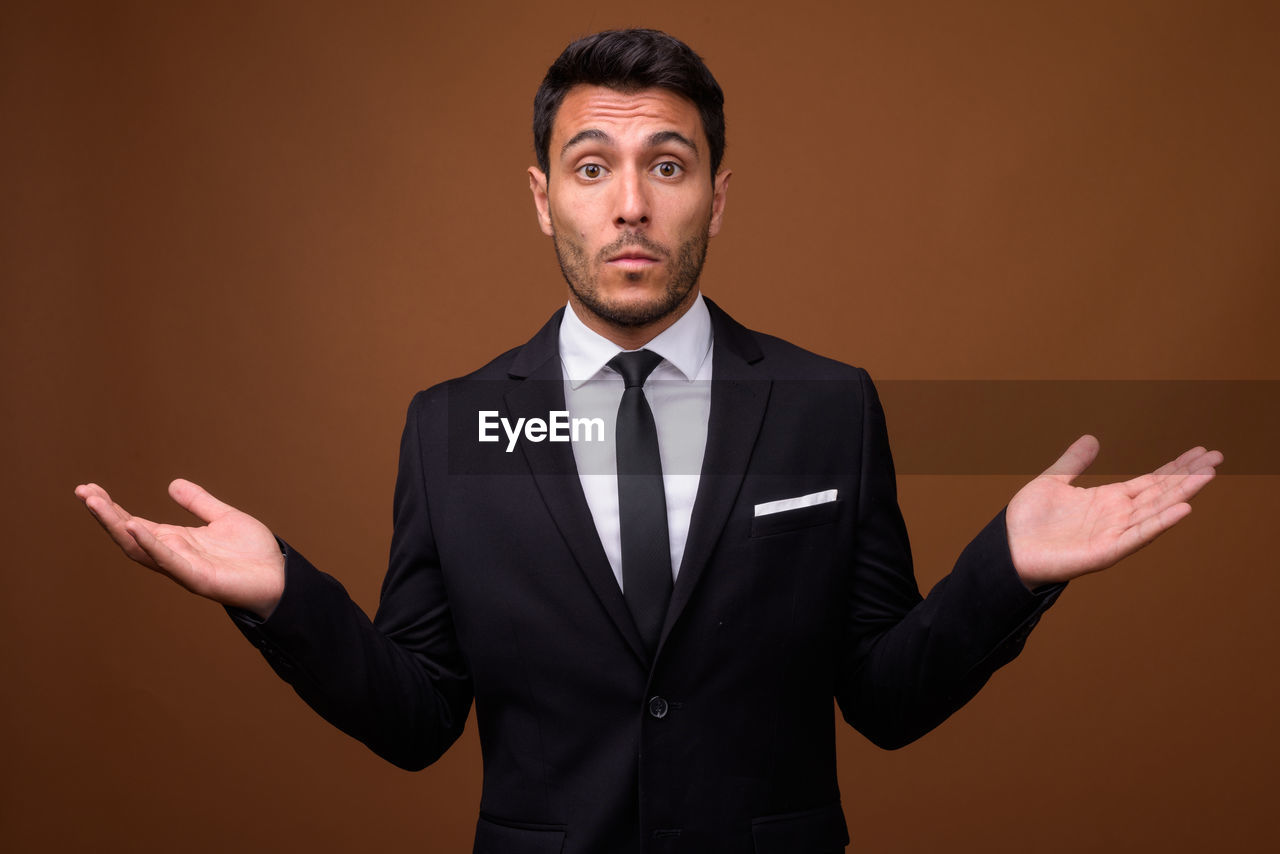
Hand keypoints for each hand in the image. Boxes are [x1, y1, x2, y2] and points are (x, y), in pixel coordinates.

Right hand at [75, 479, 285, 618]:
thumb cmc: (253, 554)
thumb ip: (199, 503)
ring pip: (139, 547)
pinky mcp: (196, 577)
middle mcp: (173, 554)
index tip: (89, 489)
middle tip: (82, 492)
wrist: (280, 577)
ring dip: (116, 525)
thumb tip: (172, 484)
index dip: (112, 507)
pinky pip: (168, 560)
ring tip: (95, 502)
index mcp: (177, 541)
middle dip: (105, 514)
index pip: (135, 523)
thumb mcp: (223, 517)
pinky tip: (134, 526)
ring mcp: (182, 567)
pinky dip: (150, 544)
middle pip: (129, 534)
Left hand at [1007, 436, 1221, 587]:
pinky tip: (1183, 509)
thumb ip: (1074, 462)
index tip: (1200, 452)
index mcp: (1108, 500)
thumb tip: (1092, 438)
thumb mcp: (1052, 481)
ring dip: (1183, 494)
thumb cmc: (1028, 521)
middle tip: (1217, 457)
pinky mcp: (1106, 551)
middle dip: (1188, 475)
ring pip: (1156, 510)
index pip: (1151, 481)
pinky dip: (1161, 523)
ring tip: (1208, 475)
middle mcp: (1117, 516)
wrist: (1008, 549)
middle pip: (1161, 492)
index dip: (1175, 467)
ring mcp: (1115, 534)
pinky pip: (1138, 535)